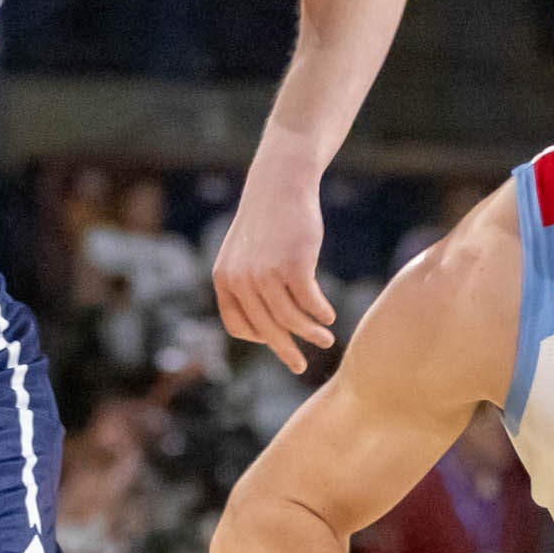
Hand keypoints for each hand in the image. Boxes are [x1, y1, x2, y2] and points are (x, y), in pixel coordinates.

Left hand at [213, 158, 336, 374]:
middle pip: (266, 330)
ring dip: (310, 335)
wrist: (280, 185)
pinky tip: (329, 316)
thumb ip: (246, 283)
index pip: (238, 326)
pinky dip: (320, 313)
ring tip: (326, 340)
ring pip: (290, 321)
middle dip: (286, 352)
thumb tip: (265, 322)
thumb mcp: (245, 253)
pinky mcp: (293, 265)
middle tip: (300, 367)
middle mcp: (241, 279)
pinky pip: (309, 302)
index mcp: (224, 279)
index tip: (277, 341)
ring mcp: (266, 273)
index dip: (259, 338)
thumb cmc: (267, 221)